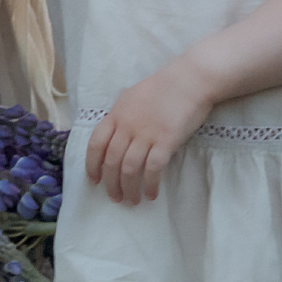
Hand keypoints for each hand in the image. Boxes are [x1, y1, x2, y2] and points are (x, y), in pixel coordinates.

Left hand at [86, 63, 214, 204]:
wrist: (190, 80)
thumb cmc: (163, 87)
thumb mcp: (133, 96)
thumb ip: (121, 115)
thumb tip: (114, 132)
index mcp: (116, 114)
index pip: (96, 144)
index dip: (92, 165)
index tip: (94, 180)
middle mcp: (127, 126)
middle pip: (112, 161)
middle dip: (111, 183)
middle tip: (115, 198)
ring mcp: (146, 133)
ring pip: (129, 168)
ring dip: (129, 188)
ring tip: (132, 201)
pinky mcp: (166, 141)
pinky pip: (153, 169)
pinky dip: (150, 184)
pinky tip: (152, 194)